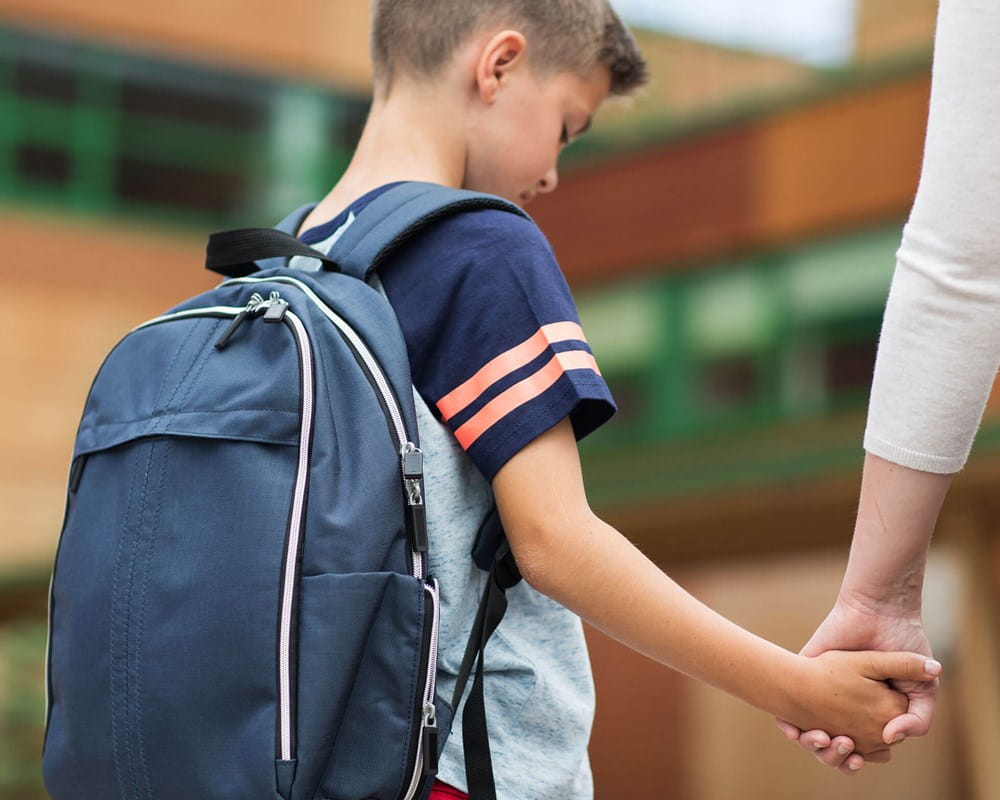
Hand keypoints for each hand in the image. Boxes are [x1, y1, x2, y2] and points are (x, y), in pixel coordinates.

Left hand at [781, 648, 937, 755]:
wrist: (880, 613)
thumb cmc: (905, 646)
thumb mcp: (923, 689)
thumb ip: (917, 719)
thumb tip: (891, 737)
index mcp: (870, 715)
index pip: (859, 751)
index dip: (856, 760)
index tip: (859, 759)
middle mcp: (844, 707)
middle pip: (832, 749)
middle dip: (834, 757)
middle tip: (842, 747)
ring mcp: (822, 692)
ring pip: (809, 735)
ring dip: (814, 746)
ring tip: (825, 740)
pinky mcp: (803, 674)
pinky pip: (787, 711)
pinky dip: (790, 728)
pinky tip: (797, 732)